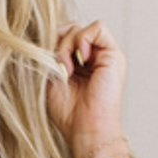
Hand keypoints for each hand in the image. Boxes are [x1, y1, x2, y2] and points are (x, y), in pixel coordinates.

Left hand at [47, 19, 126, 150]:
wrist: (86, 130)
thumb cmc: (69, 114)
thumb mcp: (51, 78)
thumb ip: (50, 56)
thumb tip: (43, 35)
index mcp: (78, 63)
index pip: (63, 36)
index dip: (52, 43)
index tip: (48, 63)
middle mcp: (92, 57)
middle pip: (70, 28)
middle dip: (58, 41)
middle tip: (58, 66)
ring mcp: (104, 55)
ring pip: (81, 27)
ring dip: (68, 43)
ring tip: (68, 68)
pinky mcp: (114, 54)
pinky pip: (98, 27)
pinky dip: (84, 38)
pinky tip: (80, 59)